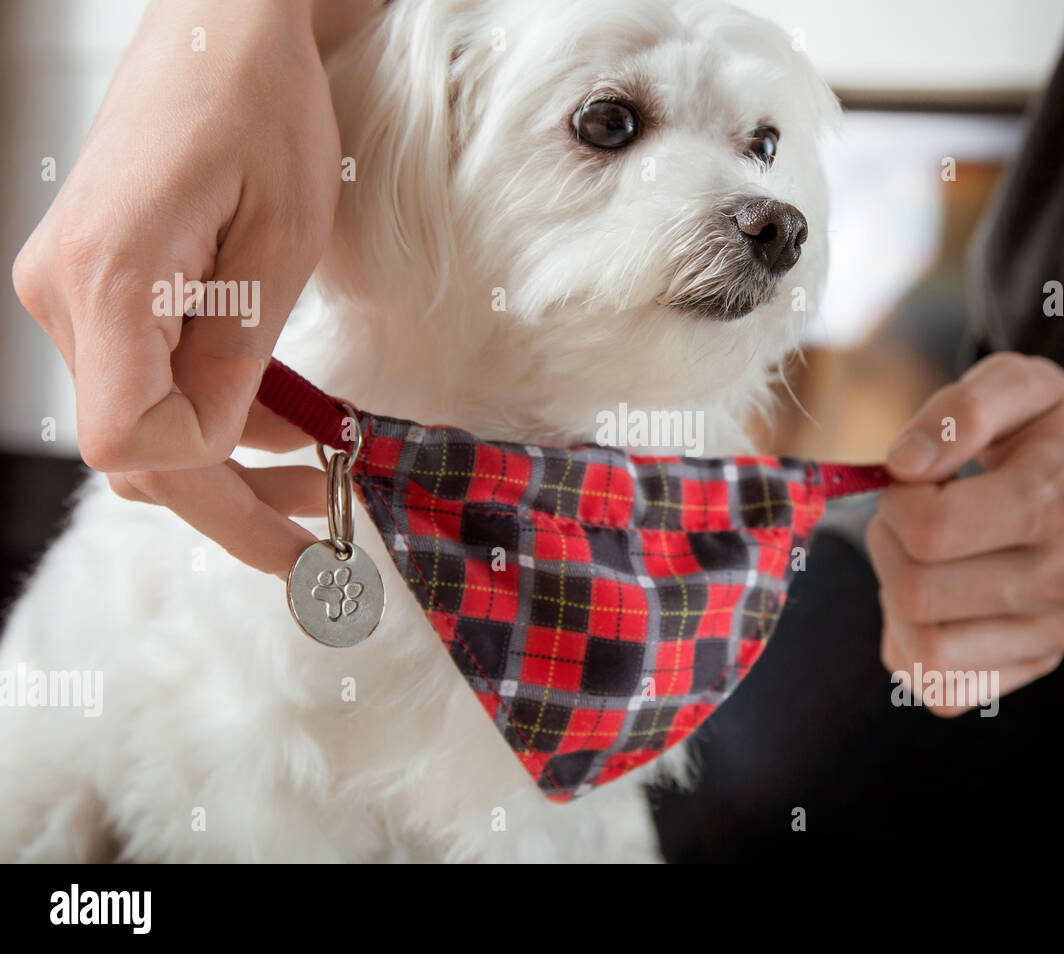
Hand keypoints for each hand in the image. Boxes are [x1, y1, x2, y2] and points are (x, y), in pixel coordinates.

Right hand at [12, 0, 378, 575]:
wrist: (218, 30)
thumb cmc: (260, 112)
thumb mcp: (281, 244)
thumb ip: (242, 356)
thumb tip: (228, 448)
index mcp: (108, 281)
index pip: (138, 442)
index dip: (221, 473)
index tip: (304, 478)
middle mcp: (64, 295)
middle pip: (135, 452)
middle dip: (231, 504)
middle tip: (314, 545)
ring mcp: (70, 293)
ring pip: (140, 424)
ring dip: (229, 462)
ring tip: (319, 475)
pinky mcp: (95, 288)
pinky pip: (144, 380)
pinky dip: (210, 411)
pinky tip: (280, 422)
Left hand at [867, 352, 1063, 713]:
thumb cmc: (1045, 428)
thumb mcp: (1012, 383)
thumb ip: (958, 411)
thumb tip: (904, 465)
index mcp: (1059, 505)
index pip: (930, 531)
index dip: (896, 501)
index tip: (915, 477)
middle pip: (916, 595)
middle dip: (887, 547)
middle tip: (910, 516)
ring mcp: (1055, 631)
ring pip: (923, 654)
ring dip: (893, 601)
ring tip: (920, 556)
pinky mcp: (1037, 663)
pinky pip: (942, 692)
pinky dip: (911, 649)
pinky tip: (930, 599)